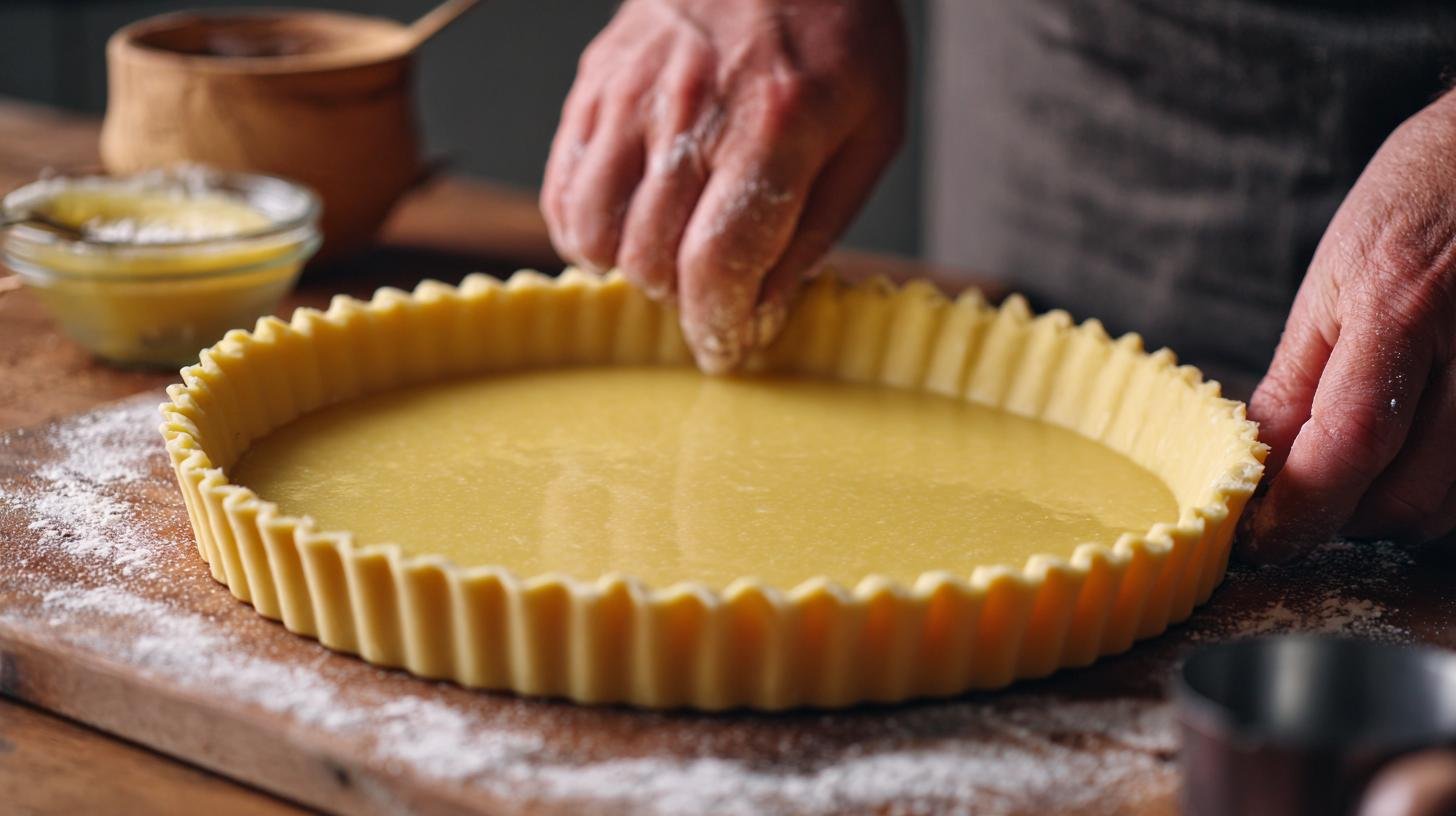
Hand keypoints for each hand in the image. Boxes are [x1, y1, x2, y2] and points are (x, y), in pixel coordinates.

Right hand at [541, 0, 905, 371]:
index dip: (718, 324)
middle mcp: (693, 110)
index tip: (726, 349)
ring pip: (594, 230)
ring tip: (669, 257)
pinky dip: (582, 230)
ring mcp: (632, 95)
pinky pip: (562, 187)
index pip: (719, 260)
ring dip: (630, 267)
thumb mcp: (870, 131)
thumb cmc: (835, 33)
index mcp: (776, 125)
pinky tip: (621, 229)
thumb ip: (817, 226)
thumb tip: (764, 309)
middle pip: (653, 257)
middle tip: (714, 290)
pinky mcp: (594, 85)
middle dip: (685, 299)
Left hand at [1243, 91, 1455, 561]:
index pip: (1346, 447)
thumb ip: (1299, 382)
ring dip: (1396, 508)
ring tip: (1361, 466)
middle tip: (1308, 493)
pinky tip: (1416, 450)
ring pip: (1454, 507)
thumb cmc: (1421, 200)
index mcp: (1402, 307)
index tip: (1257, 538)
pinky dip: (1442, 487)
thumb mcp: (1336, 278)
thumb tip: (1258, 466)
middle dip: (1344, 516)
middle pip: (1408, 499)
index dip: (1297, 511)